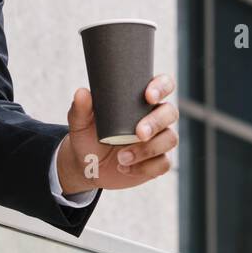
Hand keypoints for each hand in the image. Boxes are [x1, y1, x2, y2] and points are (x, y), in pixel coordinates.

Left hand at [57, 74, 178, 193]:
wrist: (86, 165)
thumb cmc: (87, 136)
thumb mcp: (80, 122)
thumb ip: (80, 108)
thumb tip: (82, 93)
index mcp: (141, 100)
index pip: (164, 85)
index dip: (162, 87)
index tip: (148, 96)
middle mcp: (155, 117)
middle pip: (171, 113)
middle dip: (156, 123)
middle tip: (138, 133)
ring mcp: (159, 140)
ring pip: (170, 139)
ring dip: (147, 149)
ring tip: (121, 157)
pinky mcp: (158, 161)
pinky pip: (163, 163)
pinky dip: (144, 167)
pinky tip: (125, 168)